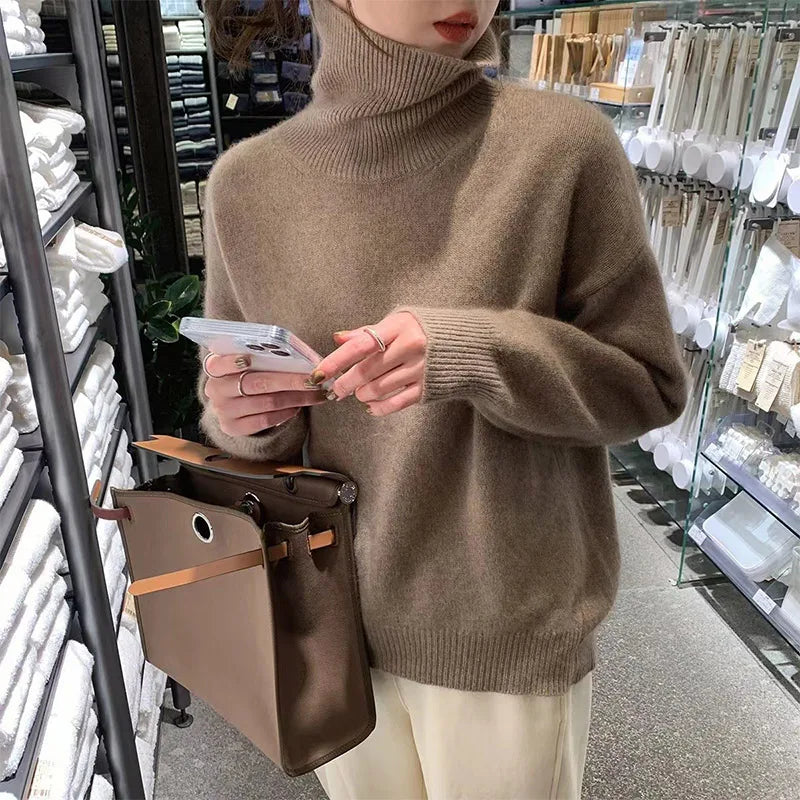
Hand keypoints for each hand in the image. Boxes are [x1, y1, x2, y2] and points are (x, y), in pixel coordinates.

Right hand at [204, 353, 325, 435]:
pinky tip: (298, 406)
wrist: (234, 405)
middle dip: (289, 380)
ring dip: (296, 397)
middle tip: (313, 379)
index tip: (249, 359)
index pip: (219, 363)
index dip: (233, 361)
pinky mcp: (232, 428)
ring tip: (315, 393)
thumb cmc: (247, 375)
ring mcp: (223, 410)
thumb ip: (260, 356)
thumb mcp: (247, 363)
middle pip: (255, 383)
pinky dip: (286, 412)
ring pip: (266, 402)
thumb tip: (294, 354)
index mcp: (215, 367)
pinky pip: (265, 420)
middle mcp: (215, 389)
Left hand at [309, 312, 426, 416]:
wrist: (468, 344)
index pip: (360, 345)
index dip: (336, 361)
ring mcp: (420, 369)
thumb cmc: (426, 330)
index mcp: (399, 327)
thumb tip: (338, 339)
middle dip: (346, 384)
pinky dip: (378, 408)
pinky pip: (395, 404)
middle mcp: (410, 347)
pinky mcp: (427, 388)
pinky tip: (371, 406)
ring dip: (362, 394)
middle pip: (367, 371)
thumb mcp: (398, 322)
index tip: (318, 373)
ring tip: (359, 392)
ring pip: (378, 389)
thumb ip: (368, 333)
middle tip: (336, 390)